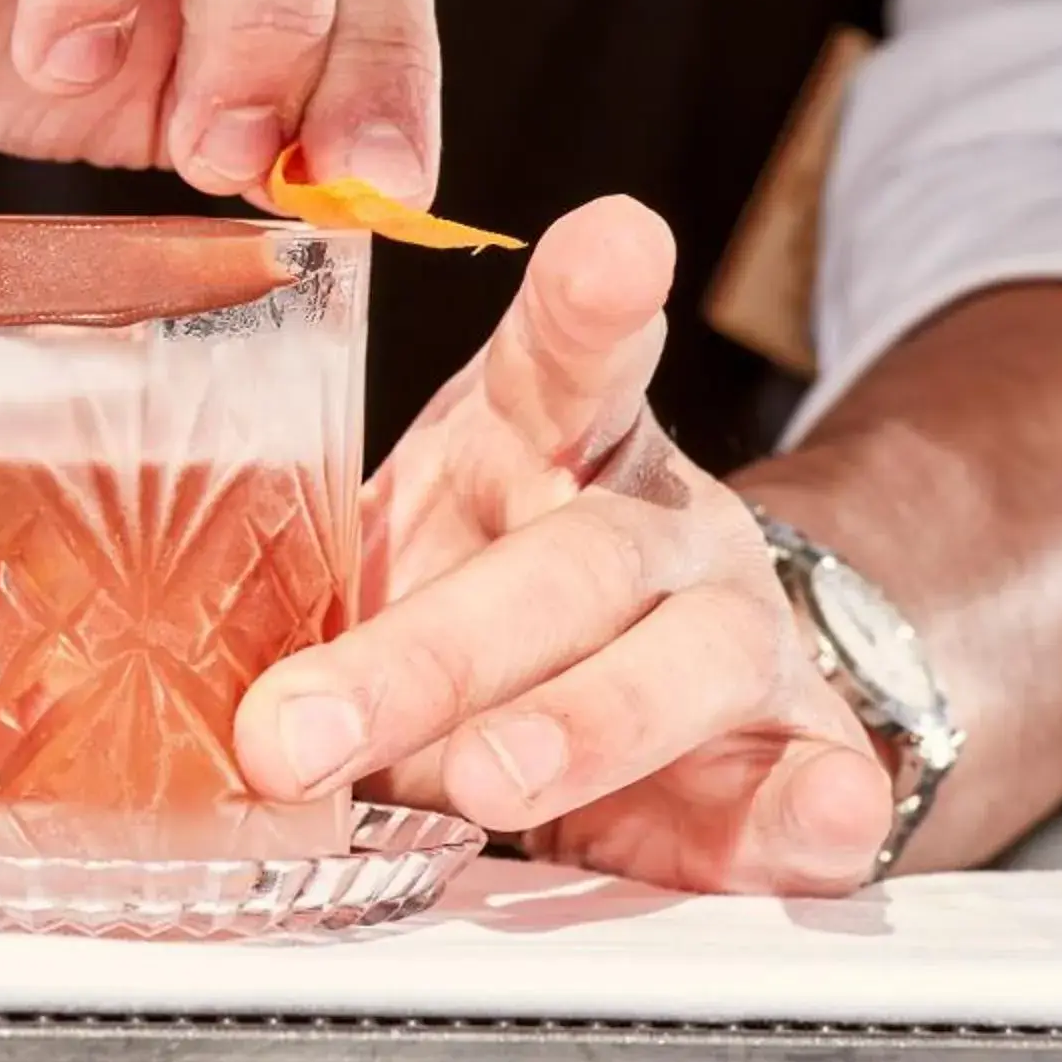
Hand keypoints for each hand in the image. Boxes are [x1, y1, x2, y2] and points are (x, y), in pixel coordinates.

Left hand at [234, 197, 895, 893]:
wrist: (632, 702)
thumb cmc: (468, 616)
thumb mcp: (382, 576)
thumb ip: (318, 619)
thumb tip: (238, 724)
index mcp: (544, 441)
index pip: (563, 356)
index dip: (588, 301)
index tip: (614, 242)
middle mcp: (656, 521)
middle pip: (571, 561)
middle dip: (430, 652)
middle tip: (309, 726)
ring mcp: (741, 631)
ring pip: (685, 664)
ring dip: (581, 727)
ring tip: (483, 779)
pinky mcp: (803, 750)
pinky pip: (820, 778)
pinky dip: (817, 806)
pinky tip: (823, 819)